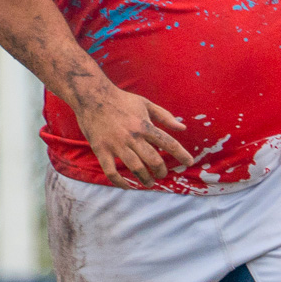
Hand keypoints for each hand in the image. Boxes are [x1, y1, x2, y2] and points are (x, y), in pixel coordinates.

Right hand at [71, 86, 193, 187]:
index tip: (189, 163)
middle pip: (153, 160)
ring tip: (149, 183)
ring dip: (145, 179)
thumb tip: (183, 128)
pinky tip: (127, 186)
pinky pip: (111, 171)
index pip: (168, 143)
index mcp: (145, 126)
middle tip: (162, 174)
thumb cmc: (121, 99)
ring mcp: (116, 144)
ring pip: (135, 168)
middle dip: (161, 170)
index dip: (181, 154)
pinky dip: (119, 182)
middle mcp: (132, 137)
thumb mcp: (146, 103)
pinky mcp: (101, 150)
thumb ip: (165, 116)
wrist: (91, 96)